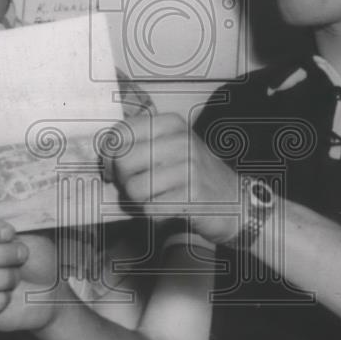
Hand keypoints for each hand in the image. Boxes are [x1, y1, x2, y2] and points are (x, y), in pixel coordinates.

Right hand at [0, 214, 63, 330]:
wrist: (53, 290)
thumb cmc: (40, 258)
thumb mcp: (34, 230)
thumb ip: (18, 213)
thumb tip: (15, 195)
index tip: (11, 233)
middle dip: (3, 256)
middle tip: (22, 257)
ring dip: (4, 279)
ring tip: (17, 279)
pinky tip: (8, 298)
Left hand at [109, 113, 241, 243]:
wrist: (235, 200)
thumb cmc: (194, 175)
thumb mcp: (172, 147)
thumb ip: (140, 145)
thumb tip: (104, 156)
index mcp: (171, 124)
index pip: (121, 133)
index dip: (109, 155)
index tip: (115, 169)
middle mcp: (181, 141)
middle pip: (124, 161)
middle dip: (122, 181)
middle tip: (135, 188)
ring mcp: (189, 168)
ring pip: (135, 188)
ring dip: (138, 201)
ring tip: (154, 199)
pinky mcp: (193, 196)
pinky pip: (151, 209)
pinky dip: (153, 215)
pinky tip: (166, 209)